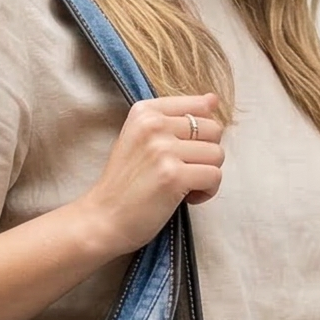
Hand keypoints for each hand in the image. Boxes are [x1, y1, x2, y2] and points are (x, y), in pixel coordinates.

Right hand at [77, 93, 223, 256]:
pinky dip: (207, 192)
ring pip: (217, 154)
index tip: (185, 152)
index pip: (199, 106)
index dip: (202, 134)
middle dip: (206, 155)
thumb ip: (174, 119)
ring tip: (184, 187)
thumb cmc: (124, 185)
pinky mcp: (172, 176)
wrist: (102, 219)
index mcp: (145, 111)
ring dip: (207, 175)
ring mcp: (162, 150)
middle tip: (184, 172)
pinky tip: (188, 199)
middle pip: (213, 130)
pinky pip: (214, 176)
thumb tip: (213, 100)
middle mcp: (153, 125)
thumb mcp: (140, 139)